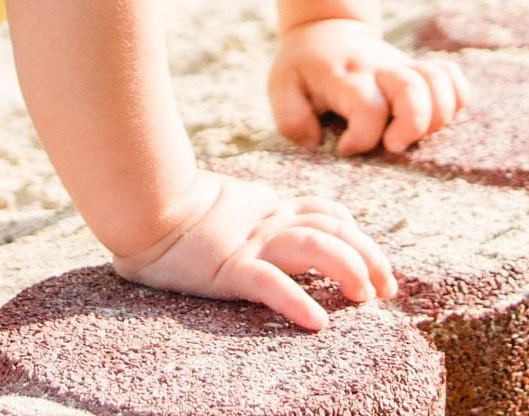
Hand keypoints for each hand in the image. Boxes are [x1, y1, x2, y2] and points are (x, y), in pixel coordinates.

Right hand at [113, 170, 396, 331]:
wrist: (140, 205)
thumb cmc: (173, 213)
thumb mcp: (228, 210)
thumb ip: (252, 215)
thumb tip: (274, 231)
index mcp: (269, 209)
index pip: (328, 215)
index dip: (359, 235)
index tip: (378, 265)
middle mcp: (269, 223)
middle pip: (335, 230)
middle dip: (369, 256)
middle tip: (388, 289)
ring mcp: (251, 244)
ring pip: (315, 248)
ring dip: (348, 269)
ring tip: (365, 297)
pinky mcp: (229, 269)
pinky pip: (271, 285)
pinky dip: (298, 302)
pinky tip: (316, 323)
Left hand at [269, 19, 469, 157]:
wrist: (326, 31)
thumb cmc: (303, 68)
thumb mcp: (282, 86)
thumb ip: (292, 118)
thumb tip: (316, 143)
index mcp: (346, 77)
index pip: (368, 108)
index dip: (362, 138)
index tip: (345, 149)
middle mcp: (380, 69)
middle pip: (413, 90)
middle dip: (412, 126)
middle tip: (393, 145)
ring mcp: (403, 67)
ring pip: (439, 81)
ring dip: (438, 114)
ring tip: (416, 135)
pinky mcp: (418, 70)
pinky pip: (452, 76)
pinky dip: (456, 97)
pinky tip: (439, 115)